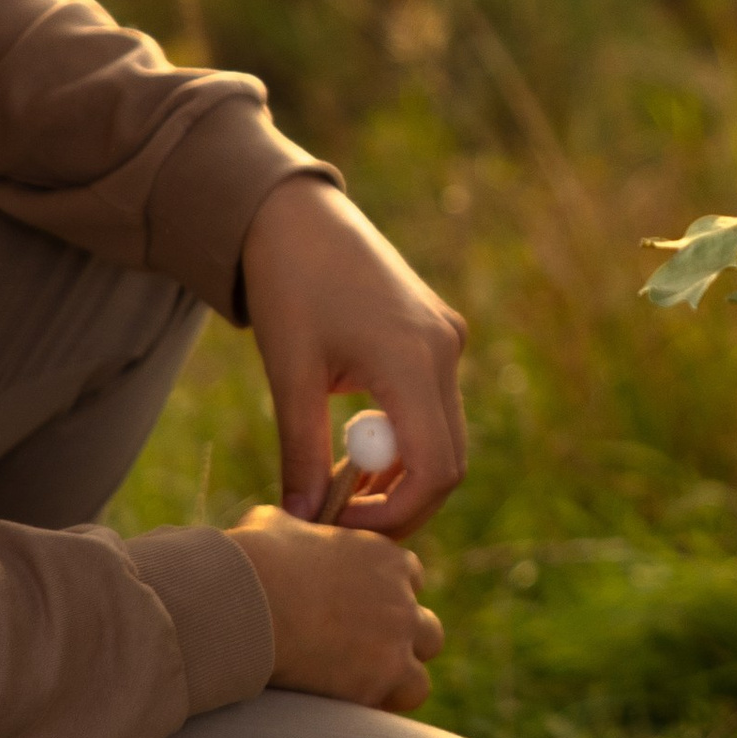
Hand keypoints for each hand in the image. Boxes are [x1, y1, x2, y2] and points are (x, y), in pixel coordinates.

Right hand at [230, 506, 444, 711]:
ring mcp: (397, 637)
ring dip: (396, 680)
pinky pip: (403, 695)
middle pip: (424, 628)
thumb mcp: (275, 525)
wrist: (241, 600)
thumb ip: (296, 528)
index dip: (386, 599)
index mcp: (383, 556)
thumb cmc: (251, 561)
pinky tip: (347, 705)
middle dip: (399, 643)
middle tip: (361, 658)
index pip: (409, 579)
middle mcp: (400, 596)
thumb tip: (284, 527)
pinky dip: (381, 702)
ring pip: (421, 669)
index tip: (358, 615)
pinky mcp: (382, 676)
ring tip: (356, 690)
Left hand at [238, 176, 467, 531]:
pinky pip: (435, 407)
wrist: (295, 214)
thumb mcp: (289, 373)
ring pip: (444, 437)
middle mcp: (445, 350)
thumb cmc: (287, 285)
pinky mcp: (438, 335)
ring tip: (341, 479)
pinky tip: (356, 439)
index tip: (342, 522)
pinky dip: (402, 437)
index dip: (396, 514)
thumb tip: (304, 521)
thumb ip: (301, 452)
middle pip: (449, 461)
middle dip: (401, 502)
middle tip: (343, 518)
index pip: (435, 469)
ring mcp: (447, 340)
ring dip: (400, 472)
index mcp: (413, 359)